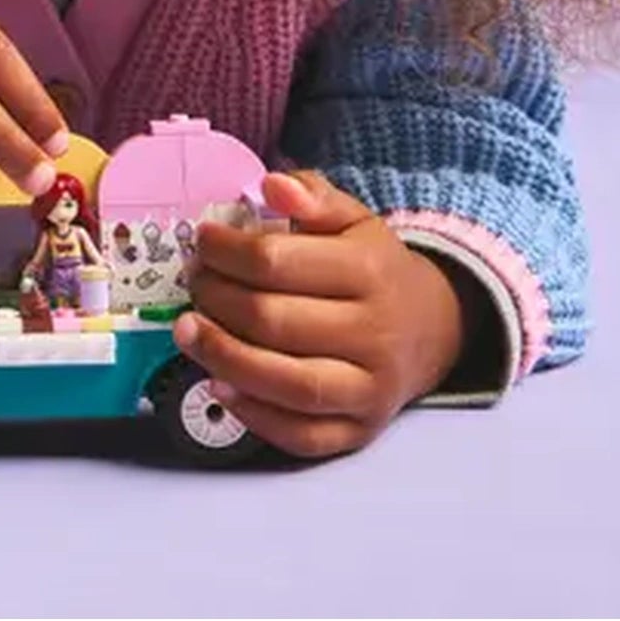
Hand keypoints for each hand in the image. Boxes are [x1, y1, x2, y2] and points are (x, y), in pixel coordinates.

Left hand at [173, 170, 465, 459]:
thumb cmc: (372, 269)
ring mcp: (370, 389)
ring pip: (289, 384)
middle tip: (193, 283)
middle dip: (216, 300)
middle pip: (274, 323)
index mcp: (370, 273)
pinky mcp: (360, 430)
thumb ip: (312, 197)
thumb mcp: (353, 221)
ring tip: (187, 331)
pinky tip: (219, 385)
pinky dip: (255, 416)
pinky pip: (303, 436)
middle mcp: (375, 334)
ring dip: (224, 358)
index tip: (202, 242)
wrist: (432, 327)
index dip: (225, 252)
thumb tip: (272, 184)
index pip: (277, 263)